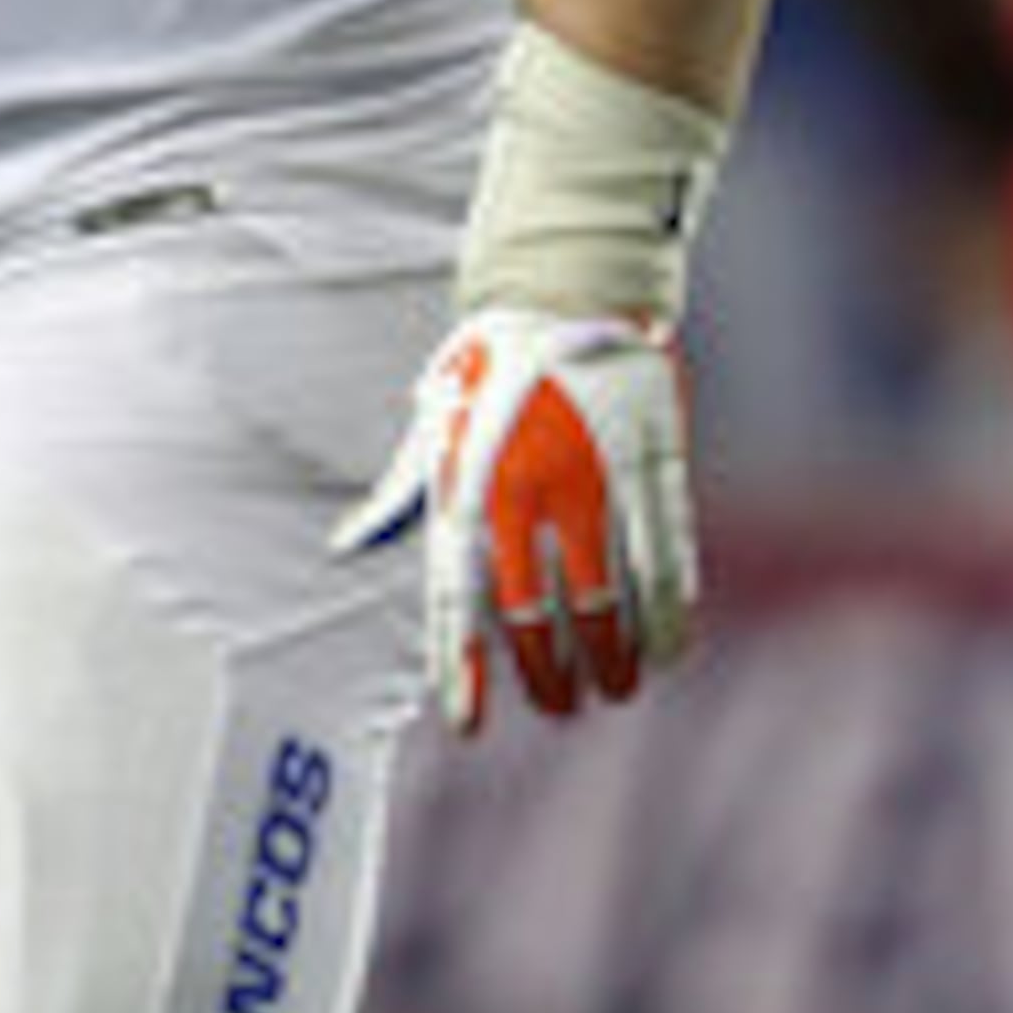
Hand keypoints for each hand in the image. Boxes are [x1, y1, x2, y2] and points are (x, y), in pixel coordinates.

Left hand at [340, 304, 697, 733]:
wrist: (568, 286)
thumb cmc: (491, 366)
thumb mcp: (432, 429)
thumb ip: (398, 498)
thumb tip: (345, 545)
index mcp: (468, 489)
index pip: (459, 601)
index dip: (463, 668)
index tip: (468, 726)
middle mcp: (527, 493)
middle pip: (538, 614)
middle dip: (549, 674)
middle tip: (561, 707)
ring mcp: (595, 480)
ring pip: (608, 599)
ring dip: (613, 657)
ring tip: (614, 690)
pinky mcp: (653, 464)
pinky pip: (667, 559)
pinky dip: (668, 615)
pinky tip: (668, 652)